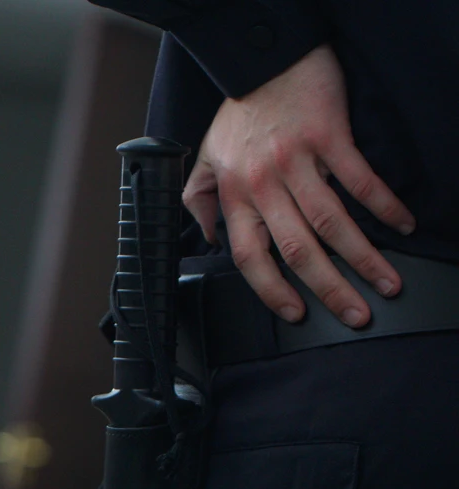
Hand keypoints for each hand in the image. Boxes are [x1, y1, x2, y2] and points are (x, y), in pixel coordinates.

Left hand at [183, 44, 414, 327]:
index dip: (272, 290)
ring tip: (386, 282)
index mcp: (235, 194)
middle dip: (329, 288)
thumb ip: (201, 201)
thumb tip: (208, 238)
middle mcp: (264, 183)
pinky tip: (401, 225)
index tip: (296, 313)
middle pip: (297, 249)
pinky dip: (384, 205)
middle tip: (355, 314)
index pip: (250, 256)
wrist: (265, 61)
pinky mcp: (328, 137)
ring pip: (332, 222)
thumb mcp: (206, 159)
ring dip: (363, 258)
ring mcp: (297, 161)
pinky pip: (360, 179)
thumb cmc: (240, 114)